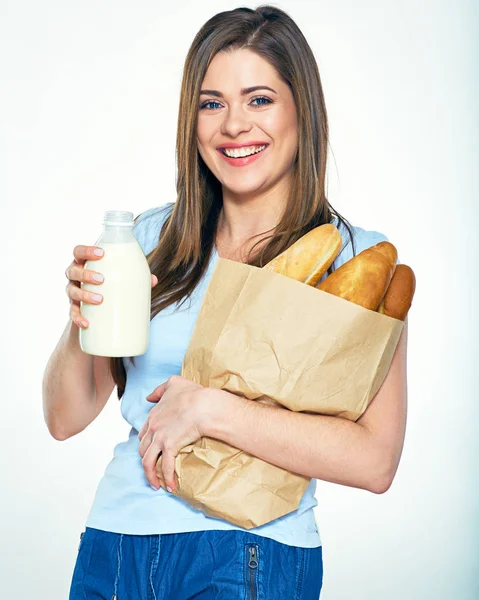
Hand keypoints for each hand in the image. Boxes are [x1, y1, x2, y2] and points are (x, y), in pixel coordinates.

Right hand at [64, 245, 157, 328]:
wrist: (97, 312)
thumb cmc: (110, 286)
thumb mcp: (121, 280)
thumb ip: (136, 278)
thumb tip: (153, 280)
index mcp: (85, 264)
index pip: (79, 252)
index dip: (87, 251)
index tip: (101, 253)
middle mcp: (75, 277)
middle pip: (73, 270)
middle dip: (85, 274)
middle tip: (101, 280)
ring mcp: (73, 293)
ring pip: (71, 291)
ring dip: (83, 294)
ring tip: (99, 299)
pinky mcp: (74, 310)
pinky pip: (72, 313)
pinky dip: (78, 318)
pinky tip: (86, 322)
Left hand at [138, 375, 211, 492]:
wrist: (204, 404)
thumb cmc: (193, 393)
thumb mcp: (174, 383)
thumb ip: (160, 389)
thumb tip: (149, 397)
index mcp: (153, 415)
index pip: (143, 434)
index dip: (146, 444)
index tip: (152, 452)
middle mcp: (153, 427)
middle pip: (142, 449)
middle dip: (147, 461)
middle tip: (154, 469)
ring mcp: (160, 438)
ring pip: (147, 462)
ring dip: (151, 476)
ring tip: (157, 484)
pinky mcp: (170, 446)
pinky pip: (165, 467)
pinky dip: (167, 478)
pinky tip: (171, 486)